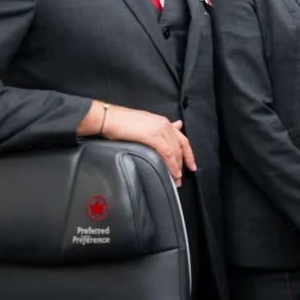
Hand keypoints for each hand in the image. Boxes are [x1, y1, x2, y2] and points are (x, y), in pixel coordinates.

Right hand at [81, 102, 195, 186]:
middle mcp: (165, 124)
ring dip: (177, 168)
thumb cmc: (121, 122)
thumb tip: (177, 126)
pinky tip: (172, 173)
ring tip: (176, 180)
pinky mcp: (152, 136)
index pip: (182, 140)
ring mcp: (159, 129)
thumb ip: (160, 128)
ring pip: (175, 152)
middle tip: (180, 179)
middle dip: (182, 164)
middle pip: (180, 147)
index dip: (189, 154)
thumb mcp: (145, 124)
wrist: (107, 118)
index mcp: (163, 122)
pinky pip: (167, 153)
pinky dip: (171, 164)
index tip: (192, 166)